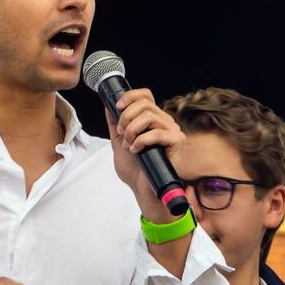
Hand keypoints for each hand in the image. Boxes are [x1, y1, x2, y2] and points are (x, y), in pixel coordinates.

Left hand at [104, 87, 185, 218]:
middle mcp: (164, 122)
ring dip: (132, 130)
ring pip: (149, 116)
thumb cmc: (136, 169)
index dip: (130, 96)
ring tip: (128, 144)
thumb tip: (107, 107)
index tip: (117, 107)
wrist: (143, 189)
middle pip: (145, 104)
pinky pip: (156, 133)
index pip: (146, 95)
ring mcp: (172, 131)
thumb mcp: (119, 142)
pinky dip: (141, 141)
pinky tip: (136, 150)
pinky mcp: (176, 142)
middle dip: (126, 117)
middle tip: (121, 133)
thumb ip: (114, 125)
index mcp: (153, 119)